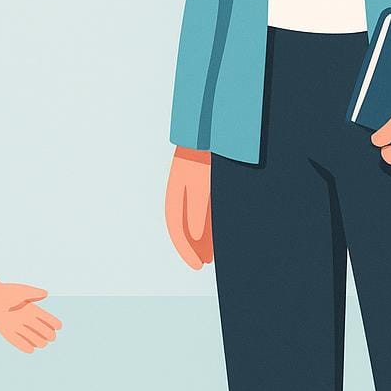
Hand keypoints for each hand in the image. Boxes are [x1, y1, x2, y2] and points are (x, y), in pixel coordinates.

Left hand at [0, 282, 61, 353]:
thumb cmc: (8, 292)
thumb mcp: (23, 291)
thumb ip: (34, 293)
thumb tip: (46, 294)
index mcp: (33, 310)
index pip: (48, 319)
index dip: (54, 323)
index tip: (59, 326)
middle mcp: (28, 320)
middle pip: (43, 331)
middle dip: (49, 335)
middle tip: (51, 337)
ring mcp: (19, 328)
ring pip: (33, 339)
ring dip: (39, 341)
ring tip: (42, 342)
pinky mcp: (9, 334)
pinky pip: (19, 343)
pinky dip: (25, 346)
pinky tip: (31, 349)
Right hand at [165, 147, 212, 268]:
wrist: (210, 126)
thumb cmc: (203, 153)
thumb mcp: (200, 182)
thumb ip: (197, 208)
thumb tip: (196, 235)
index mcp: (175, 190)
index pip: (176, 226)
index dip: (185, 248)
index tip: (197, 264)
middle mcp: (181, 189)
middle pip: (184, 224)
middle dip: (192, 245)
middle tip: (203, 263)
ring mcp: (192, 185)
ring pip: (194, 217)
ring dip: (201, 237)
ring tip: (210, 254)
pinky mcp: (204, 180)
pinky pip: (203, 207)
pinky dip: (207, 222)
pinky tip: (215, 233)